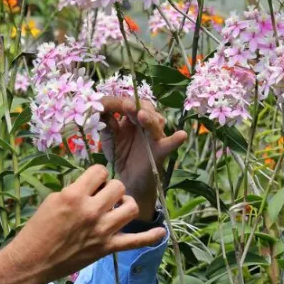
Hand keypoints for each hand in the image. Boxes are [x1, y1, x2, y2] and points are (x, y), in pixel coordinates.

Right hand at [0, 165, 166, 283]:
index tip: (92, 182)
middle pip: (118, 186)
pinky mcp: (107, 248)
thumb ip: (75, 190)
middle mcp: (91, 211)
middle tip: (101, 196)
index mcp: (74, 196)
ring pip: (130, 208)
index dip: (97, 175)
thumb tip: (94, 185)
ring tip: (117, 207)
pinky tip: (160, 231)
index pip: (99, 171)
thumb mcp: (52, 200)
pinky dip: (151, 237)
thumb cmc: (38, 229)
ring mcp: (102, 231)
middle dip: (111, 188)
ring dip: (126, 204)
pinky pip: (136, 241)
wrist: (34, 259)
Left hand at [100, 97, 187, 221]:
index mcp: (131, 118)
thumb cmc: (120, 155)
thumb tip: (101, 112)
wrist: (129, 179)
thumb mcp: (108, 140)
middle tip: (126, 106)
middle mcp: (145, 124)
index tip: (103, 105)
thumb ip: (105, 127)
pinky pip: (170, 144)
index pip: (127, 104)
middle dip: (135, 106)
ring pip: (156, 122)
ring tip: (141, 116)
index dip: (116, 103)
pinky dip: (175, 140)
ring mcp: (154, 136)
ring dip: (149, 118)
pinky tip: (181, 135)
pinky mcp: (160, 151)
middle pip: (144, 108)